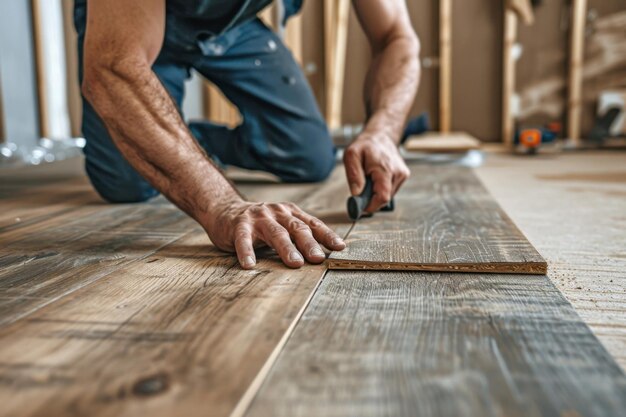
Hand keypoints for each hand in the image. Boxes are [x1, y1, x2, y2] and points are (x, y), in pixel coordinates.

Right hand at [204, 199, 345, 268]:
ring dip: (286, 248)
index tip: (339, 247)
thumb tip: (323, 255)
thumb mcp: (282, 225)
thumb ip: (298, 236)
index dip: (326, 235)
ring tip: (295, 263)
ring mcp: (258, 218)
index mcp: (290, 213)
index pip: (312, 224)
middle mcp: (277, 213)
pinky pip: (244, 240)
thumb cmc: (259, 224)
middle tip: (318, 258)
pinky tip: (249, 264)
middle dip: (309, 244)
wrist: (225, 211)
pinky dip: (247, 252)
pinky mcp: (239, 225)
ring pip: (275, 233)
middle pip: (297, 229)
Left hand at [343, 133, 409, 211]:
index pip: (382, 197)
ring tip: (369, 179)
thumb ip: (354, 175)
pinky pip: (391, 190)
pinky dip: (381, 188)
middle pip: (385, 198)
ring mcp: (402, 175)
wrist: (381, 135)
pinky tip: (376, 178)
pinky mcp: (403, 176)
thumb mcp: (352, 155)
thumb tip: (357, 194)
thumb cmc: (365, 145)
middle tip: (361, 188)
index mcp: (384, 168)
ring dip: (376, 192)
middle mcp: (398, 173)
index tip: (360, 207)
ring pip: (388, 195)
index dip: (371, 206)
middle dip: (371, 198)